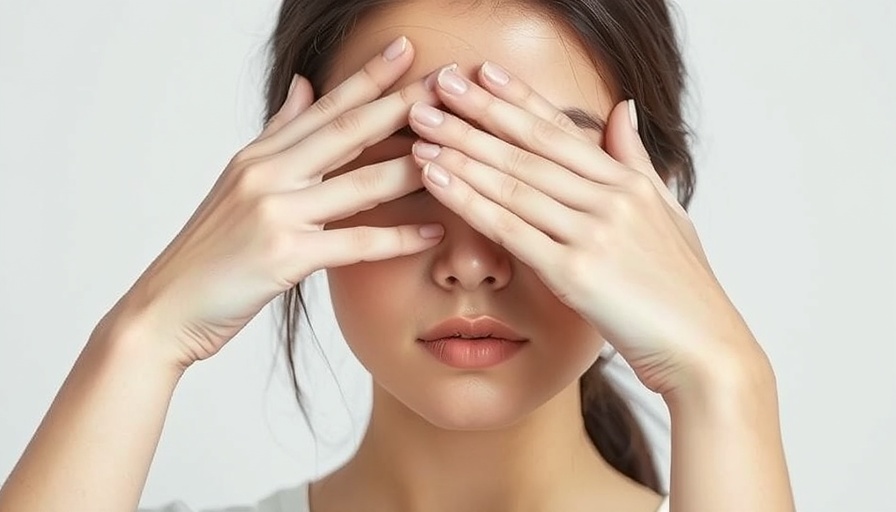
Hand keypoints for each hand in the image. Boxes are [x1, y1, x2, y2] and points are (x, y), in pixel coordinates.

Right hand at [109, 37, 445, 368]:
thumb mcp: (238, 181)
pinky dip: (397, 238)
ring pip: (359, 183)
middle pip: (348, 130)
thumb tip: (303, 87)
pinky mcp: (283, 256)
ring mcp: (274, 212)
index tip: (406, 50)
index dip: (368, 77)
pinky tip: (432, 230)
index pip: (324, 107)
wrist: (166, 308)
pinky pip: (354, 242)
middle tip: (448, 82)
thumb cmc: (209, 252)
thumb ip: (278, 134)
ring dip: (413, 166)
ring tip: (458, 150)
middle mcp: (267, 174)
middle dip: (403, 104)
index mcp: (260, 156)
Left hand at [406, 62, 763, 394]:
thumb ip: (635, 160)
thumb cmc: (682, 288)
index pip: (562, 131)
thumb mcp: (667, 212)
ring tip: (421, 127)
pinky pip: (510, 230)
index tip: (481, 72)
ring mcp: (594, 235)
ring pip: (514, 183)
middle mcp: (611, 200)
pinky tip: (436, 178)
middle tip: (434, 87)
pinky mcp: (575, 274)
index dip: (518, 98)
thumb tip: (622, 108)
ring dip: (462, 152)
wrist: (704, 350)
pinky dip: (469, 201)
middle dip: (477, 114)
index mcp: (629, 184)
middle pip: (530, 149)